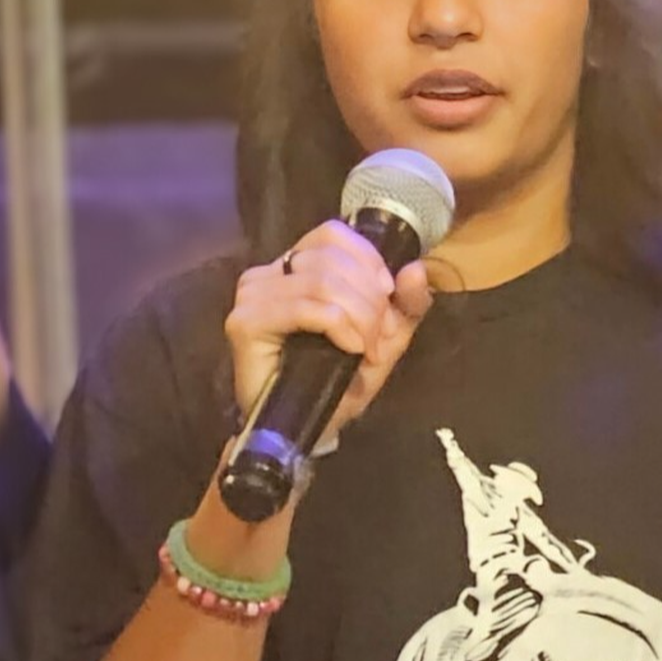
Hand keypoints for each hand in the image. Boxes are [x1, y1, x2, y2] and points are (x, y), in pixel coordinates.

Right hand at [224, 220, 432, 451]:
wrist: (311, 427)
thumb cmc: (341, 379)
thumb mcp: (387, 337)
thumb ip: (407, 302)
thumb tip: (415, 268)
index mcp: (298, 265)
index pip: (332, 233)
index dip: (368, 259)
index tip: (388, 295)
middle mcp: (270, 272)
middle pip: (332, 257)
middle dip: (370, 298)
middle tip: (379, 336)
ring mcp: (253, 295)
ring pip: (323, 282)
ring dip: (360, 316)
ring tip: (367, 348)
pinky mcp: (245, 322)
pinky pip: (306, 308)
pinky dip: (340, 327)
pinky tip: (351, 348)